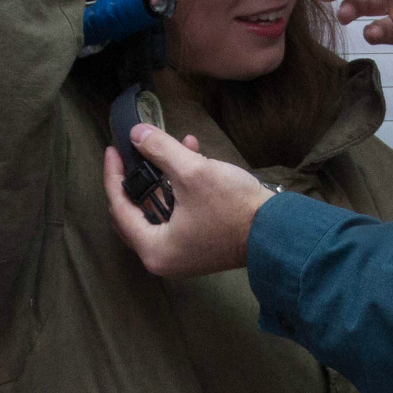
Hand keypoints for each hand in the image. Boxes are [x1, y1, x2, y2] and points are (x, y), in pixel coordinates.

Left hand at [104, 126, 273, 278]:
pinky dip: (180, 189)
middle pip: (134, 213)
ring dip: (164, 177)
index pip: (120, 208)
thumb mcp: (192, 172)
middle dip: (137, 177)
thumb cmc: (234, 209)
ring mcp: (182, 255)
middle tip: (133, 153)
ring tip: (174, 145)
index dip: (114, 175)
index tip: (114, 149)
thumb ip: (159, 150)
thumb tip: (136, 134)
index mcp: (154, 249)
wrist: (277, 232)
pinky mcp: (198, 247)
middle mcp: (163, 258)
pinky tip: (193, 157)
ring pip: (158, 210)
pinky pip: (177, 214)